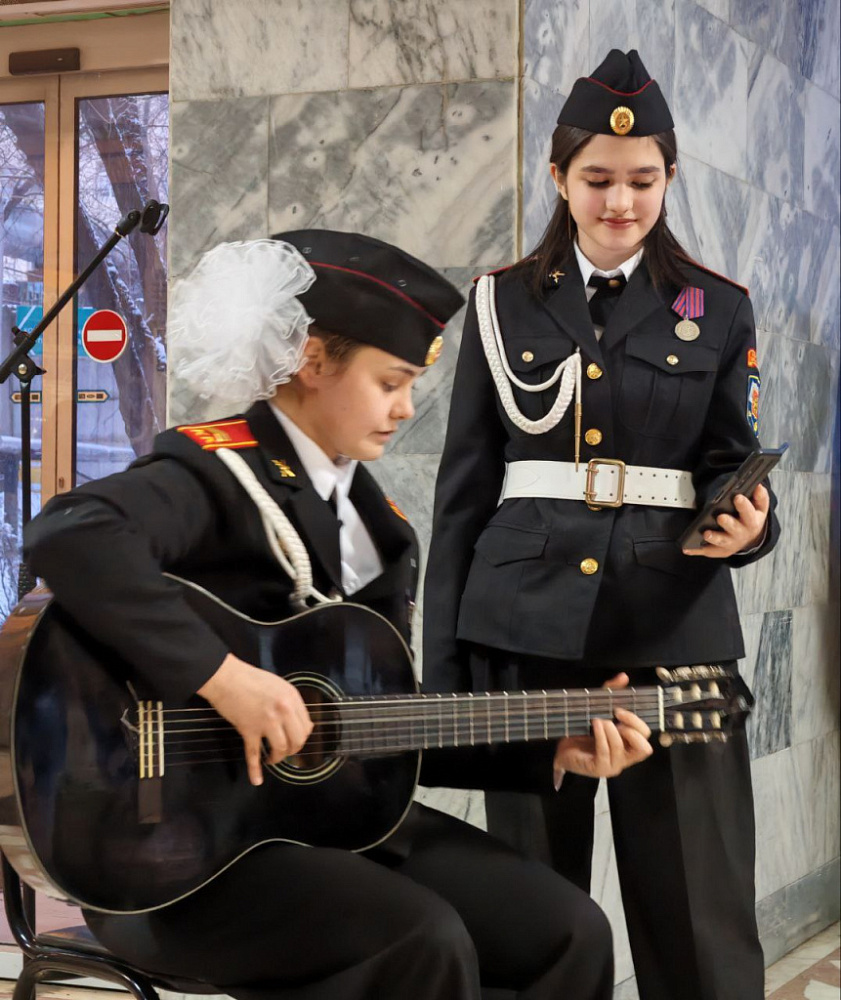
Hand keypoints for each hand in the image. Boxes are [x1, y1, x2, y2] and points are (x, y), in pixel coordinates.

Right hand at [198, 654, 312, 785]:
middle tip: (285, 751)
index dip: (301, 736)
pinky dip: (255, 769)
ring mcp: (266, 721)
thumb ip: (290, 702)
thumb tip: (297, 722)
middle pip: (298, 740)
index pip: (306, 725)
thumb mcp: (278, 685)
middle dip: (293, 750)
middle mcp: (284, 711)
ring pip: (281, 749)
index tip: (295, 740)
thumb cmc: (251, 678)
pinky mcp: (249, 730)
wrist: (226, 677)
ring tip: (272, 759)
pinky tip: (257, 780)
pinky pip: (253, 754)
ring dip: (278, 758)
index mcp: (292, 698)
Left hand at [554, 673, 652, 780]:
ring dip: (610, 730)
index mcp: (629, 744)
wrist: (562, 748)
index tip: (619, 710)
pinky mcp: (599, 768)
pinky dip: (601, 736)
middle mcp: (625, 757)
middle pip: (644, 748)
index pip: (646, 736)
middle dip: (631, 728)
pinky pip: (605, 753)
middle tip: (615, 716)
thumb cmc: (583, 730)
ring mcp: (613, 765)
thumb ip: (611, 693)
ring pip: (621, 748)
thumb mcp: (598, 708)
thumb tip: (624, 676)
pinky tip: (594, 725)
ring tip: (598, 720)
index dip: (636, 721)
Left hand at [683, 483, 768, 558]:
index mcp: (752, 521)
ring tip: (706, 534)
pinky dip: (697, 550)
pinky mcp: (720, 550)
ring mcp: (730, 543)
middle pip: (735, 529)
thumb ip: (759, 497)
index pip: (749, 512)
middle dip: (728, 523)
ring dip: (714, 538)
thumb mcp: (759, 508)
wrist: (750, 539)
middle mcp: (741, 534)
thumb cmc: (751, 519)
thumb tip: (758, 486)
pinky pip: (708, 550)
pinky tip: (687, 548)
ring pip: (721, 541)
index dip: (744, 505)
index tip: (737, 497)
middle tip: (720, 517)